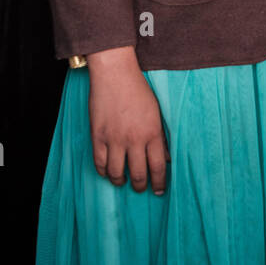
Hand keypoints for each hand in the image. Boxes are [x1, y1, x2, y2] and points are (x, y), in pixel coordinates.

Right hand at [87, 47, 168, 193]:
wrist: (115, 74)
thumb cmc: (139, 91)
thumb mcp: (157, 112)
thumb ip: (161, 136)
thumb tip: (167, 157)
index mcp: (152, 132)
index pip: (158, 166)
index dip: (159, 182)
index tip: (159, 190)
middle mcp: (134, 139)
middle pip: (138, 173)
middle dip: (141, 186)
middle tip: (141, 189)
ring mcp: (114, 139)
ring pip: (117, 173)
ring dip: (121, 181)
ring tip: (123, 182)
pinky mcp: (98, 136)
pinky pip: (100, 163)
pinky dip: (104, 172)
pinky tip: (108, 173)